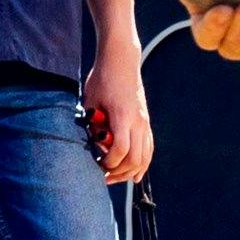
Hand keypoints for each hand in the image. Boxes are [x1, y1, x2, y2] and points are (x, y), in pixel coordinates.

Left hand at [83, 45, 154, 182]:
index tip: (98, 164)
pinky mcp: (145, 122)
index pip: (121, 150)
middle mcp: (138, 121)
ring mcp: (144, 122)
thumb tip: (95, 147)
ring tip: (115, 177)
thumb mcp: (90, 102)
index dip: (109, 162)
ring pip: (145, 156)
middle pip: (135, 158)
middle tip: (102, 175)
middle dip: (118, 172)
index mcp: (123, 116)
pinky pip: (148, 148)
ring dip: (130, 171)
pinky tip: (135, 175)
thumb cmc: (102, 79)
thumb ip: (94, 126)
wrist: (121, 62)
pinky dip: (143, 164)